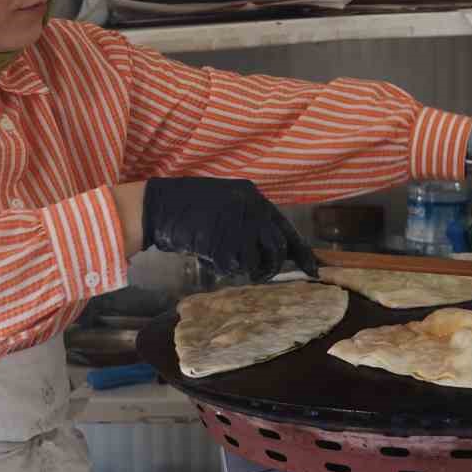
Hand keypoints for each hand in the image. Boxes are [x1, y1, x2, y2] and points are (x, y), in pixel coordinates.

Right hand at [141, 178, 318, 281]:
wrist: (158, 205)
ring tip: (220, 258)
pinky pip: (231, 266)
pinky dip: (219, 267)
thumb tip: (273, 250)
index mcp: (253, 196)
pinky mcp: (220, 239)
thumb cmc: (190, 208)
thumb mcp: (227, 204)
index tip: (313, 270)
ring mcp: (236, 223)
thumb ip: (249, 221)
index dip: (301, 253)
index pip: (287, 230)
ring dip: (240, 267)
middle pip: (276, 248)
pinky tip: (205, 253)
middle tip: (258, 275)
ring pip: (254, 261)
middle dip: (269, 268)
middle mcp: (250, 207)